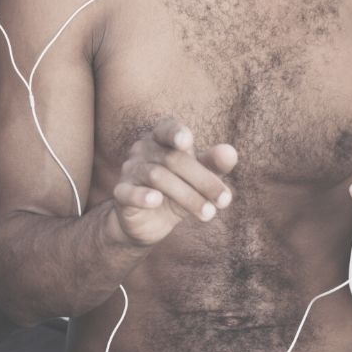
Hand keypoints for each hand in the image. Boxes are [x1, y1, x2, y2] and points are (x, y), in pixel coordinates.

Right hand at [108, 117, 237, 247]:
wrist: (148, 222)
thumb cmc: (177, 191)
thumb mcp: (198, 178)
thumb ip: (213, 164)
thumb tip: (231, 153)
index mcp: (162, 139)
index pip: (167, 129)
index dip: (175, 133)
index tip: (187, 142)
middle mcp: (143, 149)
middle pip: (173, 159)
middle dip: (202, 180)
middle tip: (224, 201)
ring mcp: (130, 170)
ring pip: (157, 176)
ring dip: (187, 195)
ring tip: (208, 214)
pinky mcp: (121, 193)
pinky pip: (128, 192)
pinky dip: (142, 195)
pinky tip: (156, 200)